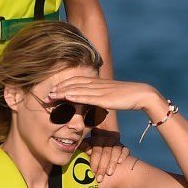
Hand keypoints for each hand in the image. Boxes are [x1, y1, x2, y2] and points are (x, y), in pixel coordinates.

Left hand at [43, 75, 165, 119]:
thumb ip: (101, 99)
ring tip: (50, 96)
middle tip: (45, 95)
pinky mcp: (103, 98)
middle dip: (58, 89)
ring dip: (62, 92)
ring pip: (76, 89)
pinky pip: (86, 96)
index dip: (63, 85)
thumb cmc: (128, 97)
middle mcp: (96, 84)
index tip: (52, 91)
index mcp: (97, 83)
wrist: (142, 94)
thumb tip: (94, 105)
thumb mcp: (111, 97)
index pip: (76, 82)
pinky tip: (65, 97)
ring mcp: (99, 90)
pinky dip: (74, 96)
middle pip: (73, 84)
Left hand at [85, 127, 129, 180]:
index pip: (95, 151)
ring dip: (112, 163)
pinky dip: (123, 155)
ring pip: (115, 151)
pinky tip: (120, 162)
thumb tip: (79, 155)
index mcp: (94, 141)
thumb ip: (82, 152)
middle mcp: (105, 140)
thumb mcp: (85, 152)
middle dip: (102, 166)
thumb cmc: (92, 155)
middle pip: (105, 153)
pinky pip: (125, 150)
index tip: (92, 172)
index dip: (94, 162)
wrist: (105, 148)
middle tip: (99, 178)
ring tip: (109, 173)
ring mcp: (115, 143)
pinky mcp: (123, 147)